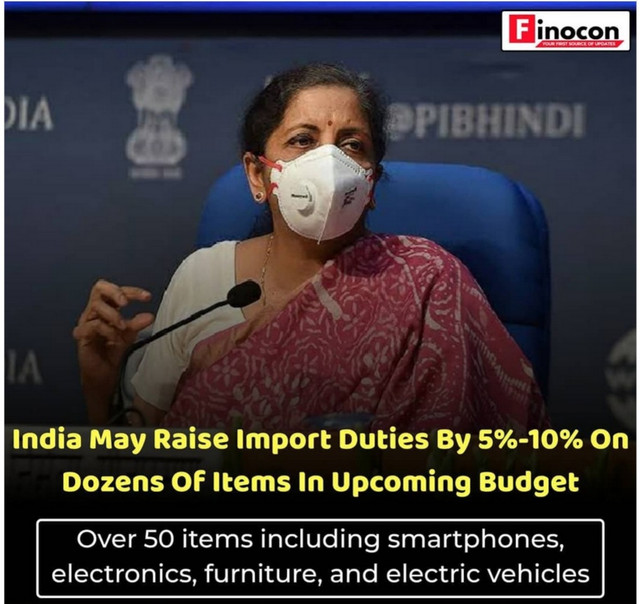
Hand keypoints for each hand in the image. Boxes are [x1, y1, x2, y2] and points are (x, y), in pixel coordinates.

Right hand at [73, 279, 154, 422]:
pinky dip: (106, 329)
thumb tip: (150, 315)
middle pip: (99, 288)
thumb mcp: (129, 335)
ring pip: (96, 306)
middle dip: (115, 292)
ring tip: (123, 327)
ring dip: (113, 315)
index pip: (116, 291)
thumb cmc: (113, 350)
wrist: (104, 373)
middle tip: (126, 303)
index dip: (132, 291)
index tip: (147, 297)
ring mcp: (86, 322)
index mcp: (106, 307)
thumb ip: (137, 324)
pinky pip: (92, 325)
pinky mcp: (81, 335)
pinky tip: (114, 338)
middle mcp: (94, 311)